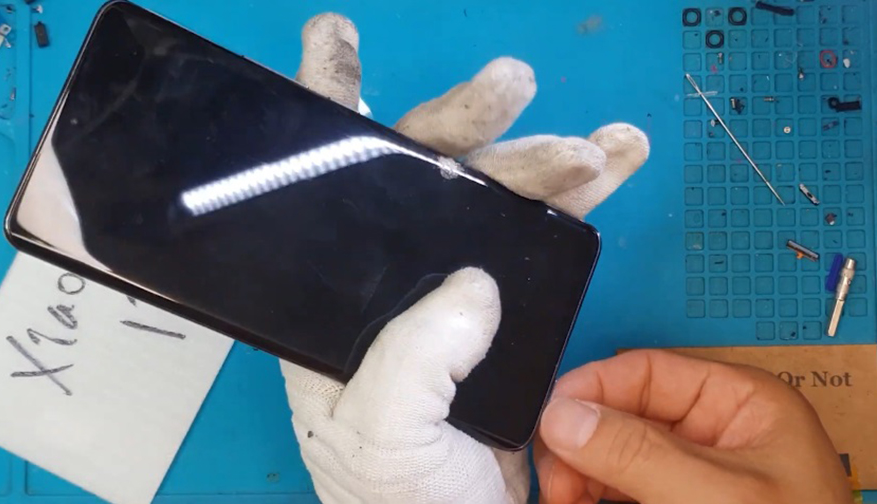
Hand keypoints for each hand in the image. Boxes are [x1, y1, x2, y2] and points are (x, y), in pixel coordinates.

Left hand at [281, 14, 648, 503]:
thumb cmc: (396, 500)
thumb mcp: (379, 431)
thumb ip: (413, 356)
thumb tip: (473, 283)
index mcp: (337, 301)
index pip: (327, 190)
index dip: (330, 112)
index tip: (332, 45)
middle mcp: (391, 282)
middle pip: (425, 176)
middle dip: (468, 126)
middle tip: (513, 89)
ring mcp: (454, 292)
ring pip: (494, 196)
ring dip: (547, 160)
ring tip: (599, 144)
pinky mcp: (510, 308)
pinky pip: (544, 236)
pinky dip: (581, 200)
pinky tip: (615, 167)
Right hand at [536, 350, 851, 503]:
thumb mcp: (713, 495)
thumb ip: (639, 453)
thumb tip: (564, 415)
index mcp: (739, 404)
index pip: (646, 371)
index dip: (591, 389)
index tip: (551, 421)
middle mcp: (711, 432)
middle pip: (620, 413)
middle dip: (580, 441)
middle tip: (556, 481)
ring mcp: (690, 473)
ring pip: (610, 453)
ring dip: (577, 473)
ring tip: (561, 498)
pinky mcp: (673, 503)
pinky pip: (618, 488)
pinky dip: (590, 494)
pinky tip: (575, 502)